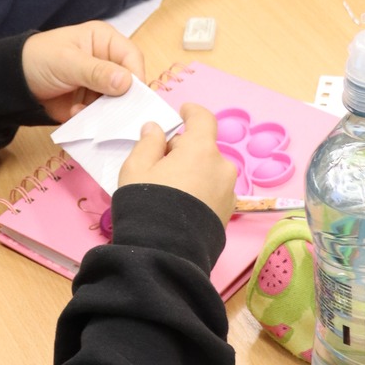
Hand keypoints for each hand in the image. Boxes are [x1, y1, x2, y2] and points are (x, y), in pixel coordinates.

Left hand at [21, 22, 146, 121]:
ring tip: (91, 114)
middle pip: (129, 82)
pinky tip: (76, 113)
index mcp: (104, 40)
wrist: (12, 82)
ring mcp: (99, 84)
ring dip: (107, 111)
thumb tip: (127, 82)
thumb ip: (97, 72)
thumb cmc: (39, 59)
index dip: (136, 76)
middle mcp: (106, 61)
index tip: (133, 96)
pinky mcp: (90, 103)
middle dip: (123, 98)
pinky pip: (102, 114)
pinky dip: (94, 118)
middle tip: (116, 113)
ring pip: (118, 101)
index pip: (132, 57)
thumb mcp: (68, 62)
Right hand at [117, 103, 236, 225]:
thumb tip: (155, 129)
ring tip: (170, 190)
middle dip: (185, 150)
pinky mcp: (228, 214)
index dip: (192, 112)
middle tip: (160, 163)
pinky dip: (200, 191)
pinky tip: (181, 206)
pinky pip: (213, 192)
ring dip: (194, 172)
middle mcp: (222, 167)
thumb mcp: (137, 168)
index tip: (183, 111)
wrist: (165, 253)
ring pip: (209, 171)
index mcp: (201, 149)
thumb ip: (148, 143)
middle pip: (203, 148)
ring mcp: (228, 192)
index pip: (203, 119)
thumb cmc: (148, 204)